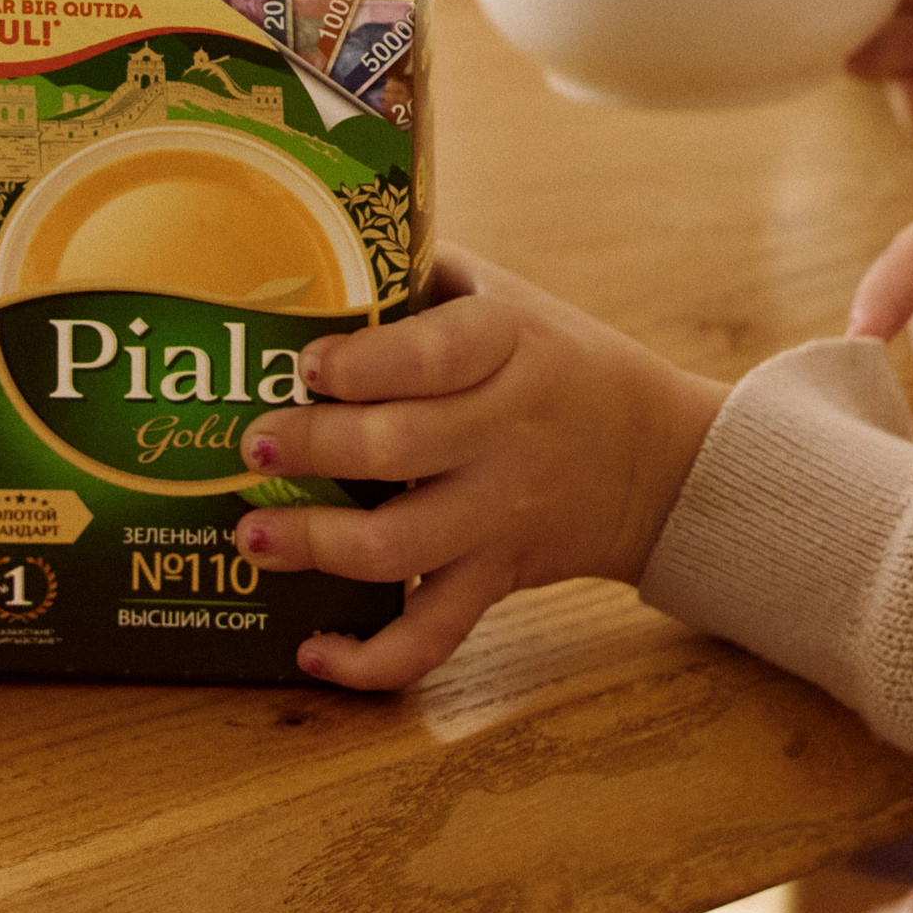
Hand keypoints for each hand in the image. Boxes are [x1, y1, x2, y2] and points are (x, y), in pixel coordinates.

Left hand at [230, 244, 723, 692]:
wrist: (658, 457)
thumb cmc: (556, 359)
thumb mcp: (507, 297)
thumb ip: (421, 274)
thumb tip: (305, 252)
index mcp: (509, 345)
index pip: (436, 353)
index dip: (366, 362)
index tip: (309, 364)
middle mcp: (507, 431)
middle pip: (398, 448)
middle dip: (312, 448)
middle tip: (254, 445)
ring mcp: (502, 512)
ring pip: (401, 546)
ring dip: (316, 545)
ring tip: (254, 537)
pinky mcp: (497, 576)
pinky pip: (435, 634)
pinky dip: (372, 659)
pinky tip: (311, 652)